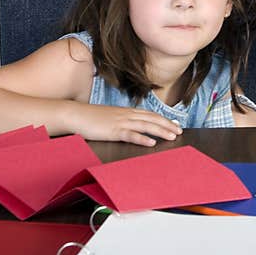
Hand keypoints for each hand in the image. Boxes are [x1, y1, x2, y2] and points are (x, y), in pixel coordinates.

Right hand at [66, 103, 182, 146]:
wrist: (75, 114)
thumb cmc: (91, 117)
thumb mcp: (111, 116)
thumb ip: (123, 119)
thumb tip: (133, 125)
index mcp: (127, 111)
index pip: (150, 114)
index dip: (164, 119)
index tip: (175, 124)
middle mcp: (127, 115)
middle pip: (152, 119)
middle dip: (168, 125)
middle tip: (180, 131)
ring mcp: (121, 122)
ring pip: (146, 126)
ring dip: (161, 131)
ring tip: (172, 136)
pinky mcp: (113, 131)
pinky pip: (131, 135)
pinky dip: (142, 138)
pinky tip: (151, 143)